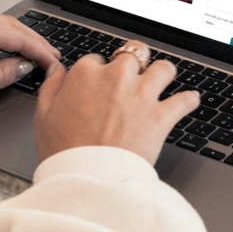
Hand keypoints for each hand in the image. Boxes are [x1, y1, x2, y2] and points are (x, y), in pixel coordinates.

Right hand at [34, 42, 199, 164]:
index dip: (98, 71)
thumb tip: (56, 70)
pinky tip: (189, 100)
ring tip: (162, 80)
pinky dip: (189, 100)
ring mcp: (141, 95)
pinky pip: (185, 100)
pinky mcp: (161, 116)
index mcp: (86, 74)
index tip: (98, 83)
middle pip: (133, 54)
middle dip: (134, 61)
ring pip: (163, 68)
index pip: (96, 59)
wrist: (89, 178)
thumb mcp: (43, 116)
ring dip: (163, 74)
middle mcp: (117, 78)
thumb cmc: (64, 151)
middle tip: (133, 73)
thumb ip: (51, 87)